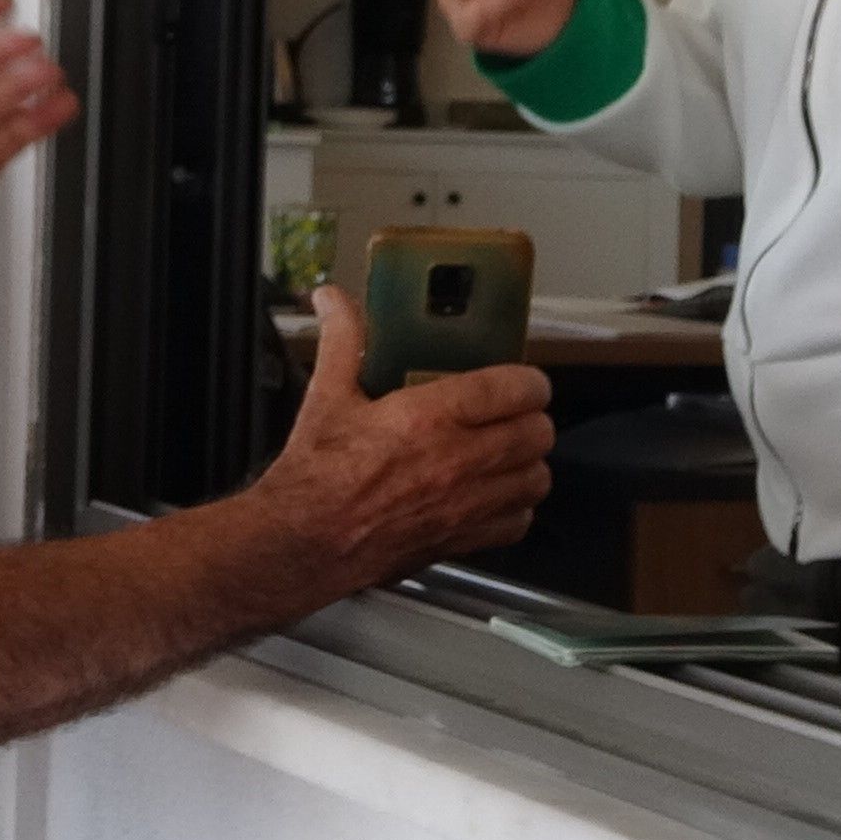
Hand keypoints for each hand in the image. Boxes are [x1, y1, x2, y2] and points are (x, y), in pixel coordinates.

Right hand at [244, 286, 554, 598]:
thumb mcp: (327, 395)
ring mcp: (464, 505)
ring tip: (510, 451)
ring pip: (536, 478)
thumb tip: (332, 299)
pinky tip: (497, 495)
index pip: (513, 389)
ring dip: (529, 461)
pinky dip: (516, 507)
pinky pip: (518, 522)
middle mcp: (457, 461)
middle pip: (536, 433)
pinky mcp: (461, 539)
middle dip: (531, 418)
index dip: (529, 381)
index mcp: (428, 417)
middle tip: (514, 412)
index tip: (523, 380)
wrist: (304, 541)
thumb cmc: (315, 474)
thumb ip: (341, 339)